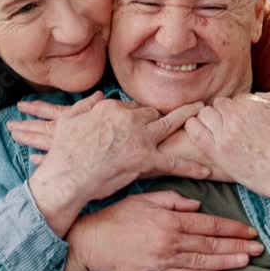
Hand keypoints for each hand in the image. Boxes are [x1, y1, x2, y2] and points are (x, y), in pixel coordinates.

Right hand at [23, 92, 209, 216]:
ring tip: (202, 114)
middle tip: (184, 107)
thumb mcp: (68, 120)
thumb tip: (98, 96)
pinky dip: (192, 166)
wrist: (66, 174)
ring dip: (188, 118)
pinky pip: (175, 161)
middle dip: (166, 113)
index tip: (142, 120)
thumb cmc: (63, 151)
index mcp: (112, 108)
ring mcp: (140, 137)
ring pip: (170, 124)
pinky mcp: (145, 158)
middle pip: (153, 112)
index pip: (132, 107)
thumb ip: (85, 106)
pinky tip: (207, 170)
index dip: (137, 115)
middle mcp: (129, 118)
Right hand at [68, 191, 263, 270]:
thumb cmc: (116, 218)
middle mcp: (171, 239)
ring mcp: (164, 260)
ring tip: (248, 260)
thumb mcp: (144, 199)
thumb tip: (197, 206)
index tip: (249, 230)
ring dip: (229, 261)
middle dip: (238, 245)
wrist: (91, 243)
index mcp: (170, 219)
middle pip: (212, 244)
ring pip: (203, 262)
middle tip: (258, 247)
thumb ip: (172, 200)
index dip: (232, 228)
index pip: (209, 224)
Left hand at [184, 91, 269, 225]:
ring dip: (212, 120)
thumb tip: (258, 96)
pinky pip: (195, 131)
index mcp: (254, 104)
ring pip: (205, 114)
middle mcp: (237, 116)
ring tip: (222, 133)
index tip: (248, 122)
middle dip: (226, 113)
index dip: (243, 109)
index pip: (238, 99)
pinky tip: (204, 134)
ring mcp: (226, 135)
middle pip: (220, 104)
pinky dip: (195, 128)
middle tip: (236, 128)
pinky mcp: (219, 154)